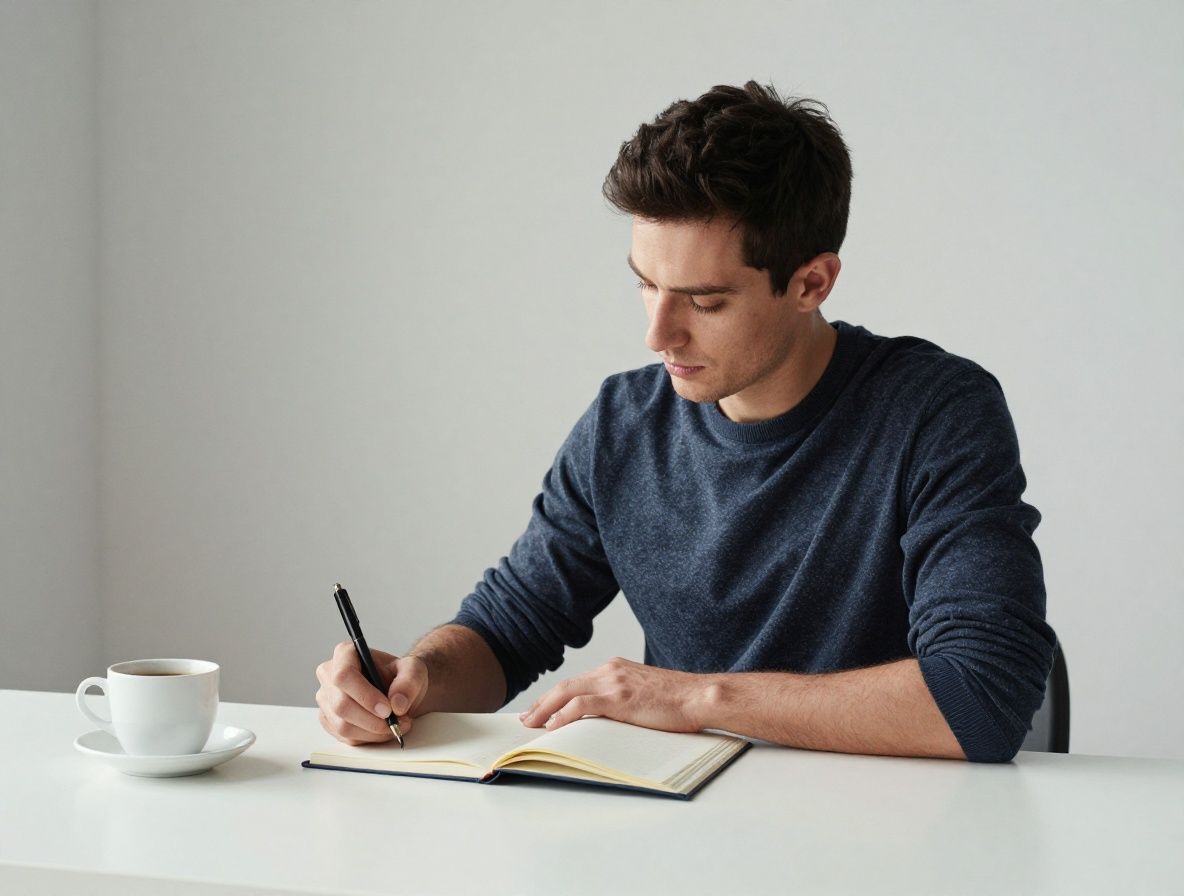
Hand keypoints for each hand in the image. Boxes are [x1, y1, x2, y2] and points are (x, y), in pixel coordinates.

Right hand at [315, 641, 429, 745]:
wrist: (398, 690)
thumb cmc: (401, 675)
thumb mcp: (414, 670)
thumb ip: (409, 682)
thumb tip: (397, 704)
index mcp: (346, 654)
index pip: (344, 675)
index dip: (365, 695)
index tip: (387, 709)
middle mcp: (329, 675)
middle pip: (341, 704)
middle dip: (372, 720)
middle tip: (396, 722)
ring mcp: (326, 699)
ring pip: (342, 725)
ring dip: (373, 732)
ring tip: (395, 725)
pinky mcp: (329, 720)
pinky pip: (345, 737)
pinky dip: (368, 738)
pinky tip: (383, 730)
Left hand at [518, 657, 706, 733]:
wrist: (699, 696)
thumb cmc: (679, 700)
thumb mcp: (644, 693)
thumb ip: (623, 698)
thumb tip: (607, 718)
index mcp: (617, 668)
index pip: (578, 682)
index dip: (556, 696)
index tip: (542, 709)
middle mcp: (611, 670)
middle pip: (566, 685)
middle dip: (543, 703)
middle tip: (527, 718)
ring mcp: (614, 682)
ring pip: (568, 693)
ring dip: (545, 710)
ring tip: (532, 725)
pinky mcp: (618, 698)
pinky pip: (581, 706)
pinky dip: (563, 716)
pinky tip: (553, 728)